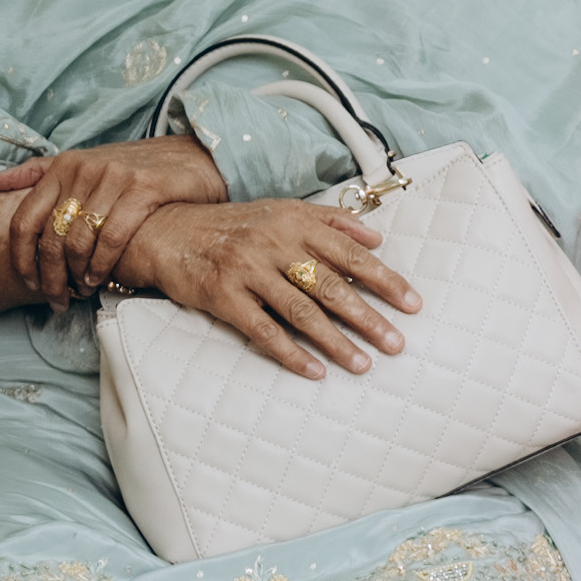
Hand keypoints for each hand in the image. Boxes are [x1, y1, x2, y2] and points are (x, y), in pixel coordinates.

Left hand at [0, 134, 223, 307]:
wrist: (191, 157)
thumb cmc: (133, 170)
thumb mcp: (82, 163)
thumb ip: (39, 172)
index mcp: (62, 166)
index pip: (25, 219)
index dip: (21, 258)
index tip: (28, 283)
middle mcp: (83, 169)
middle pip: (50, 236)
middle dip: (50, 276)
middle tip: (57, 299)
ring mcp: (113, 177)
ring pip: (79, 240)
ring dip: (77, 275)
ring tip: (82, 291)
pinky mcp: (143, 188)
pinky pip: (112, 236)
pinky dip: (102, 264)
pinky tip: (101, 278)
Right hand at [115, 195, 416, 374]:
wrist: (168, 228)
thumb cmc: (234, 224)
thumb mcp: (282, 210)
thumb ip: (331, 222)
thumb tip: (376, 237)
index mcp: (295, 222)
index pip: (349, 254)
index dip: (384, 280)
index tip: (412, 304)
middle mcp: (274, 244)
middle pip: (330, 285)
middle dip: (367, 317)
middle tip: (396, 343)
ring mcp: (247, 270)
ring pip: (300, 310)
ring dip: (334, 340)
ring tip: (362, 364)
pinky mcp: (223, 295)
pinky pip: (262, 329)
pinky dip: (290, 352)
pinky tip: (314, 371)